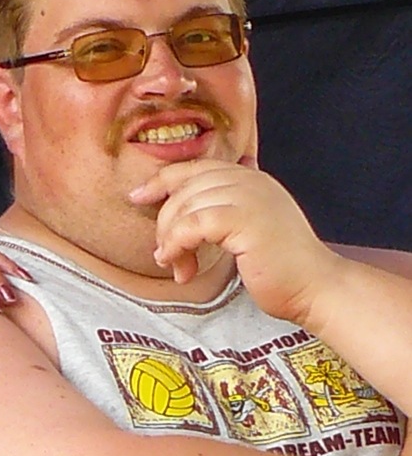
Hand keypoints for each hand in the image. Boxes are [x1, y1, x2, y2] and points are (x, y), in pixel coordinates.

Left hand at [130, 160, 338, 323]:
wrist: (316, 288)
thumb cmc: (283, 268)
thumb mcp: (252, 227)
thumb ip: (228, 211)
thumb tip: (192, 212)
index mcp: (251, 178)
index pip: (196, 167)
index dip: (163, 179)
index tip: (139, 195)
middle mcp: (249, 180)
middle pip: (185, 185)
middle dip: (165, 219)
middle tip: (164, 251)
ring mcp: (248, 197)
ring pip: (185, 204)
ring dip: (170, 237)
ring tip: (174, 264)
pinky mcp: (244, 220)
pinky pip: (193, 224)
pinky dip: (177, 244)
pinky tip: (177, 263)